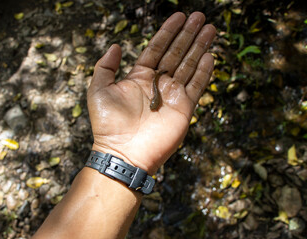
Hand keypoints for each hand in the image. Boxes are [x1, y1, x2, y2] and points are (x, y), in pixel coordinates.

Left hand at [87, 12, 215, 173]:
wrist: (124, 152)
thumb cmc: (108, 123)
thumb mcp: (99, 89)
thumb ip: (106, 66)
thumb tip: (116, 45)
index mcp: (139, 77)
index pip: (157, 49)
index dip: (168, 32)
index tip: (179, 16)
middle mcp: (158, 83)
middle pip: (176, 53)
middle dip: (188, 35)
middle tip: (200, 17)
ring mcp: (172, 95)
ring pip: (189, 65)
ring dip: (199, 47)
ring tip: (210, 29)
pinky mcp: (183, 108)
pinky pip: (197, 86)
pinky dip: (204, 71)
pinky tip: (210, 56)